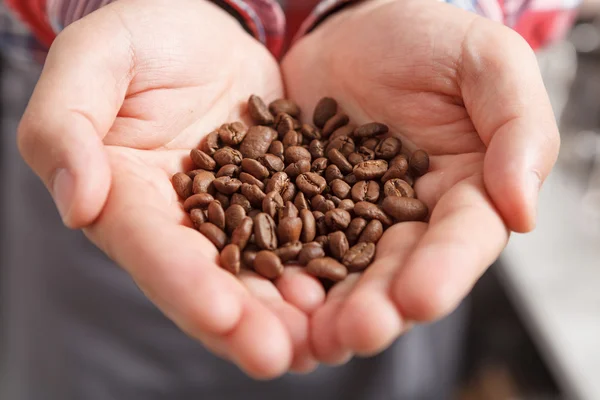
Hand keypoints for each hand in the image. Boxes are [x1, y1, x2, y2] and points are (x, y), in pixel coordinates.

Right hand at [17, 0, 323, 377]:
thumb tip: (79, 203)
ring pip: (259, 273)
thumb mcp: (96, 58)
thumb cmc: (145, 35)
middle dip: (243, 321)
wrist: (208, 28)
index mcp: (127, 194)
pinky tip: (347, 292)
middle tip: (282, 355)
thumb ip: (66, 123)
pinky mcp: (279, 199)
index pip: (151, 247)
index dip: (183, 283)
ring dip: (287, 311)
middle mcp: (181, 219)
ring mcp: (234, 214)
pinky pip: (301, 238)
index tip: (220, 315)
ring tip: (322, 340)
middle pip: (210, 279)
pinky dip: (321, 268)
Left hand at [282, 0, 558, 362]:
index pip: (462, 240)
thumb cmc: (428, 40)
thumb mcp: (485, 64)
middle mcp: (408, 218)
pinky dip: (283, 267)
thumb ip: (518, 128)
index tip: (420, 297)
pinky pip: (291, 240)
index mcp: (464, 192)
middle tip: (356, 332)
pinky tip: (266, 288)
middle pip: (397, 271)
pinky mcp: (301, 206)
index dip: (444, 270)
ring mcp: (350, 217)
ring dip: (328, 305)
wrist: (355, 29)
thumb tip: (524, 210)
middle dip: (379, 304)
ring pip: (342, 270)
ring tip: (310, 333)